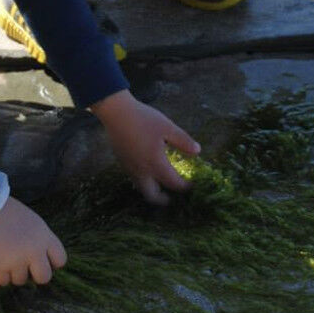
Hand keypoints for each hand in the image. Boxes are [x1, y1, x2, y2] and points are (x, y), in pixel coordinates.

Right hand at [0, 197, 66, 285]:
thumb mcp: (34, 223)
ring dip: (14, 273)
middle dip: (35, 274)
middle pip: (44, 278)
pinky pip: (2, 282)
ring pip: (21, 280)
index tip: (42, 260)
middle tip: (26, 267)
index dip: (52, 262)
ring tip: (6, 258)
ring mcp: (16, 261)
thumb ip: (41, 241)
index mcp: (45, 238)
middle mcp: (34, 252)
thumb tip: (42, 261)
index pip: (60, 260)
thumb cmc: (9, 212)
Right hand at [91, 90, 200, 204]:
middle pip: (152, 196)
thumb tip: (198, 152)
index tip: (192, 185)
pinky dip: (144, 181)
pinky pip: (135, 179)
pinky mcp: (122, 163)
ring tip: (161, 185)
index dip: (185, 187)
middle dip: (163, 200)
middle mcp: (141, 172)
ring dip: (153, 191)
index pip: (173, 183)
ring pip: (141, 188)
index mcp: (156, 164)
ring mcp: (130, 169)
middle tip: (172, 197)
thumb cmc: (143, 119)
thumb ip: (183, 141)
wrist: (116, 113)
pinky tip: (149, 171)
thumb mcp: (167, 128)